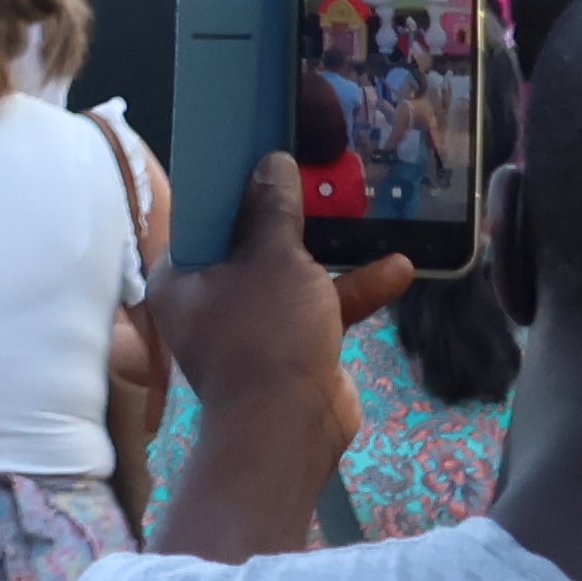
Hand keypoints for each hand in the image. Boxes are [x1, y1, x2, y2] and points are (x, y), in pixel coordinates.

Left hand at [143, 153, 407, 435]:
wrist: (291, 428)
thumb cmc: (267, 333)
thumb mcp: (274, 258)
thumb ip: (275, 209)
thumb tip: (271, 162)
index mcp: (183, 274)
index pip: (204, 217)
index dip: (235, 184)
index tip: (264, 152)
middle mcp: (210, 297)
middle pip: (251, 242)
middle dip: (290, 215)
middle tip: (318, 175)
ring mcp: (253, 325)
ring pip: (290, 274)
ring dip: (330, 252)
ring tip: (364, 214)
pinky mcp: (291, 348)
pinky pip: (320, 307)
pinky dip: (353, 290)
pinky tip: (398, 269)